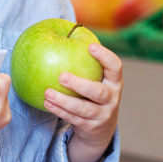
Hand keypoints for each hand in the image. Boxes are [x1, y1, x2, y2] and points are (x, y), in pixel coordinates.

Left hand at [43, 43, 121, 161]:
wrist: (100, 128)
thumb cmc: (92, 94)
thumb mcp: (96, 79)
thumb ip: (84, 63)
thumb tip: (60, 32)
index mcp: (114, 82)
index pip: (116, 67)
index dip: (105, 56)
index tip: (90, 46)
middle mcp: (112, 98)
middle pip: (98, 92)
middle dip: (80, 84)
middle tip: (61, 76)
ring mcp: (103, 114)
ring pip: (83, 109)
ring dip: (64, 101)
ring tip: (47, 92)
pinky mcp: (91, 127)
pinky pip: (73, 118)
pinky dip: (59, 111)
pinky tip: (46, 102)